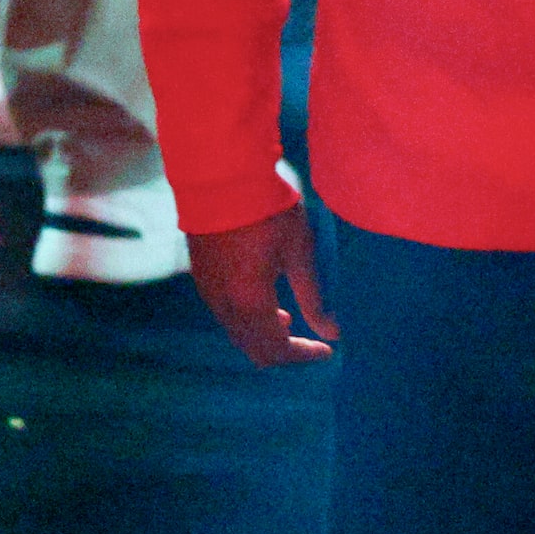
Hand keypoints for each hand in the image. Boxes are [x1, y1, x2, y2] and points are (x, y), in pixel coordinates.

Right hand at [188, 203, 337, 367]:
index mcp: (250, 302)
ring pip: (237, 333)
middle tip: (309, 338)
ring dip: (263, 334)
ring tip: (287, 316)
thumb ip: (314, 298)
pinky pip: (225, 314)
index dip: (303, 355)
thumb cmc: (268, 211)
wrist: (221, 178)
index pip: (277, 350)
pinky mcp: (201, 277)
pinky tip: (263, 298)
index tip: (326, 350)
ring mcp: (208, 292)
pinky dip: (246, 319)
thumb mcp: (299, 253)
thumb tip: (333, 333)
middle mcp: (224, 305)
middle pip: (253, 349)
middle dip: (283, 350)